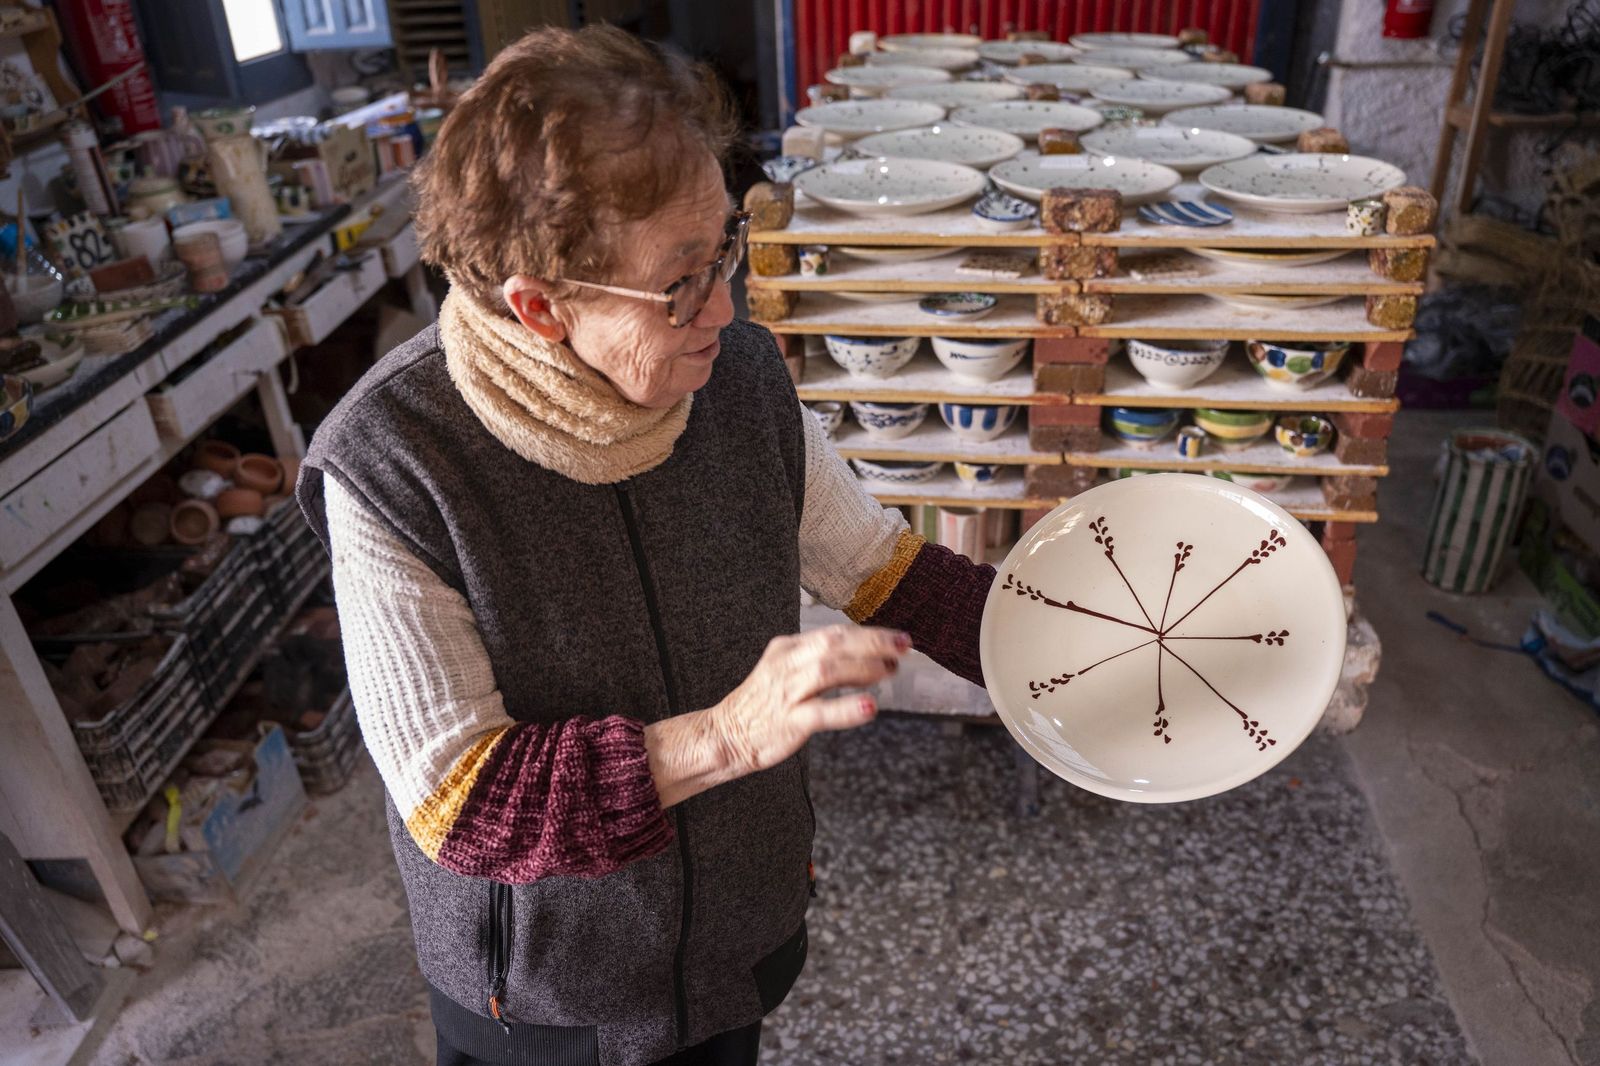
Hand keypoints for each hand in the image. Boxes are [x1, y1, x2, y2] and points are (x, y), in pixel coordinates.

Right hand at [710, 625, 909, 776]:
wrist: (725, 735)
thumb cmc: (763, 706)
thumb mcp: (789, 671)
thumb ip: (822, 662)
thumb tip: (869, 657)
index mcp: (788, 648)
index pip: (834, 633)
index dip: (870, 633)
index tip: (898, 637)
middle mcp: (787, 664)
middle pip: (834, 643)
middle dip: (873, 642)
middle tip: (903, 646)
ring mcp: (786, 692)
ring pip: (828, 670)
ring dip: (864, 668)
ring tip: (889, 670)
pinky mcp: (787, 720)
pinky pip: (820, 712)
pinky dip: (846, 708)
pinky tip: (869, 707)